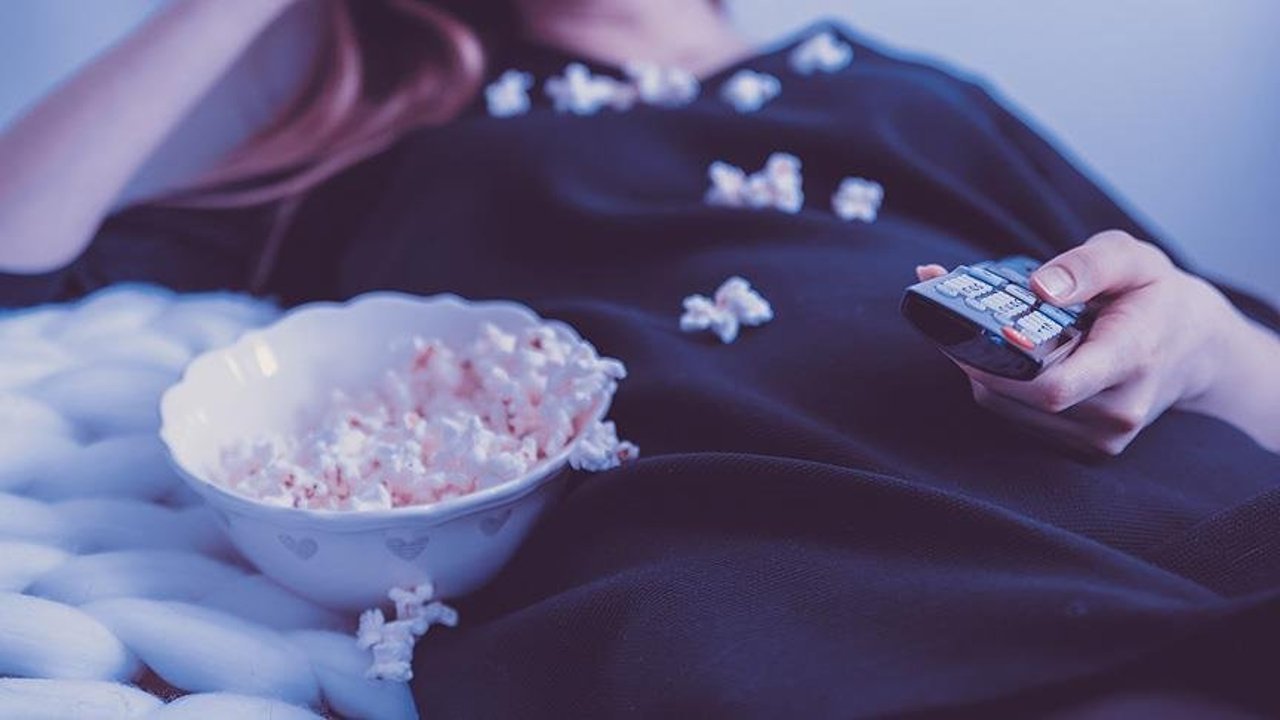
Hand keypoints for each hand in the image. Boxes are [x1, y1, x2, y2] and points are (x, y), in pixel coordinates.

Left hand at [917, 230, 1265, 455]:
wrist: (1194, 348)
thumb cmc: (1155, 297)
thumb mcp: (1132, 259)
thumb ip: (1088, 265)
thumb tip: (1039, 286)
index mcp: (1132, 360)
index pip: (1056, 387)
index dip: (1004, 369)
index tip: (974, 335)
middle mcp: (1117, 411)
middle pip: (1018, 397)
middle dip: (976, 356)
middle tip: (953, 315)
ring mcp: (1100, 438)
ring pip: (1007, 410)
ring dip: (981, 371)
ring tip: (978, 331)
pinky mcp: (1083, 448)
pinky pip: (1017, 419)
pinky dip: (998, 387)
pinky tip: (1002, 357)